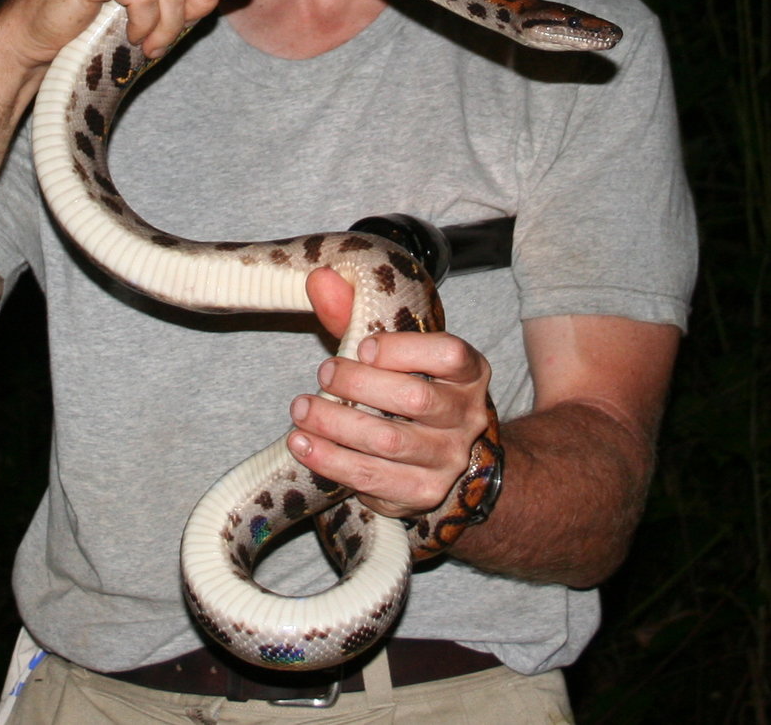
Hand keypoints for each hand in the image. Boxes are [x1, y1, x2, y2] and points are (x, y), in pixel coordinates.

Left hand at [288, 267, 494, 520]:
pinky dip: (330, 460)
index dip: (403, 349)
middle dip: (358, 384)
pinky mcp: (422, 493)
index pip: (449, 354)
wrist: (442, 459)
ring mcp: (448, 460)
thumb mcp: (392, 352)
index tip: (362, 347)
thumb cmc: (407, 389)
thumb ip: (355, 315)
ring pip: (389, 441)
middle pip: (415, 397)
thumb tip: (319, 278)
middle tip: (323, 374)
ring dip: (335, 423)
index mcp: (469, 373)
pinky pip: (372, 478)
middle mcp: (467, 417)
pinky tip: (302, 444)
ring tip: (301, 410)